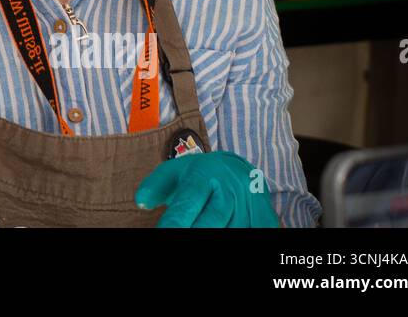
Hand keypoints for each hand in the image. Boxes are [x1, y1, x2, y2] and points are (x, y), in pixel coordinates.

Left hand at [135, 151, 280, 227]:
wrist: (239, 168)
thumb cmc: (197, 175)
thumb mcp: (173, 172)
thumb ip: (155, 186)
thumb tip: (141, 201)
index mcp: (203, 176)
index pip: (188, 201)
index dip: (175, 222)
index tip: (162, 233)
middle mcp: (229, 190)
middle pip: (212, 220)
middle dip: (196, 233)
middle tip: (179, 239)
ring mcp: (250, 205)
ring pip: (232, 231)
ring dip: (218, 235)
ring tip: (203, 228)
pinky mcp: (266, 219)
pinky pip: (252, 234)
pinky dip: (237, 237)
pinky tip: (226, 230)